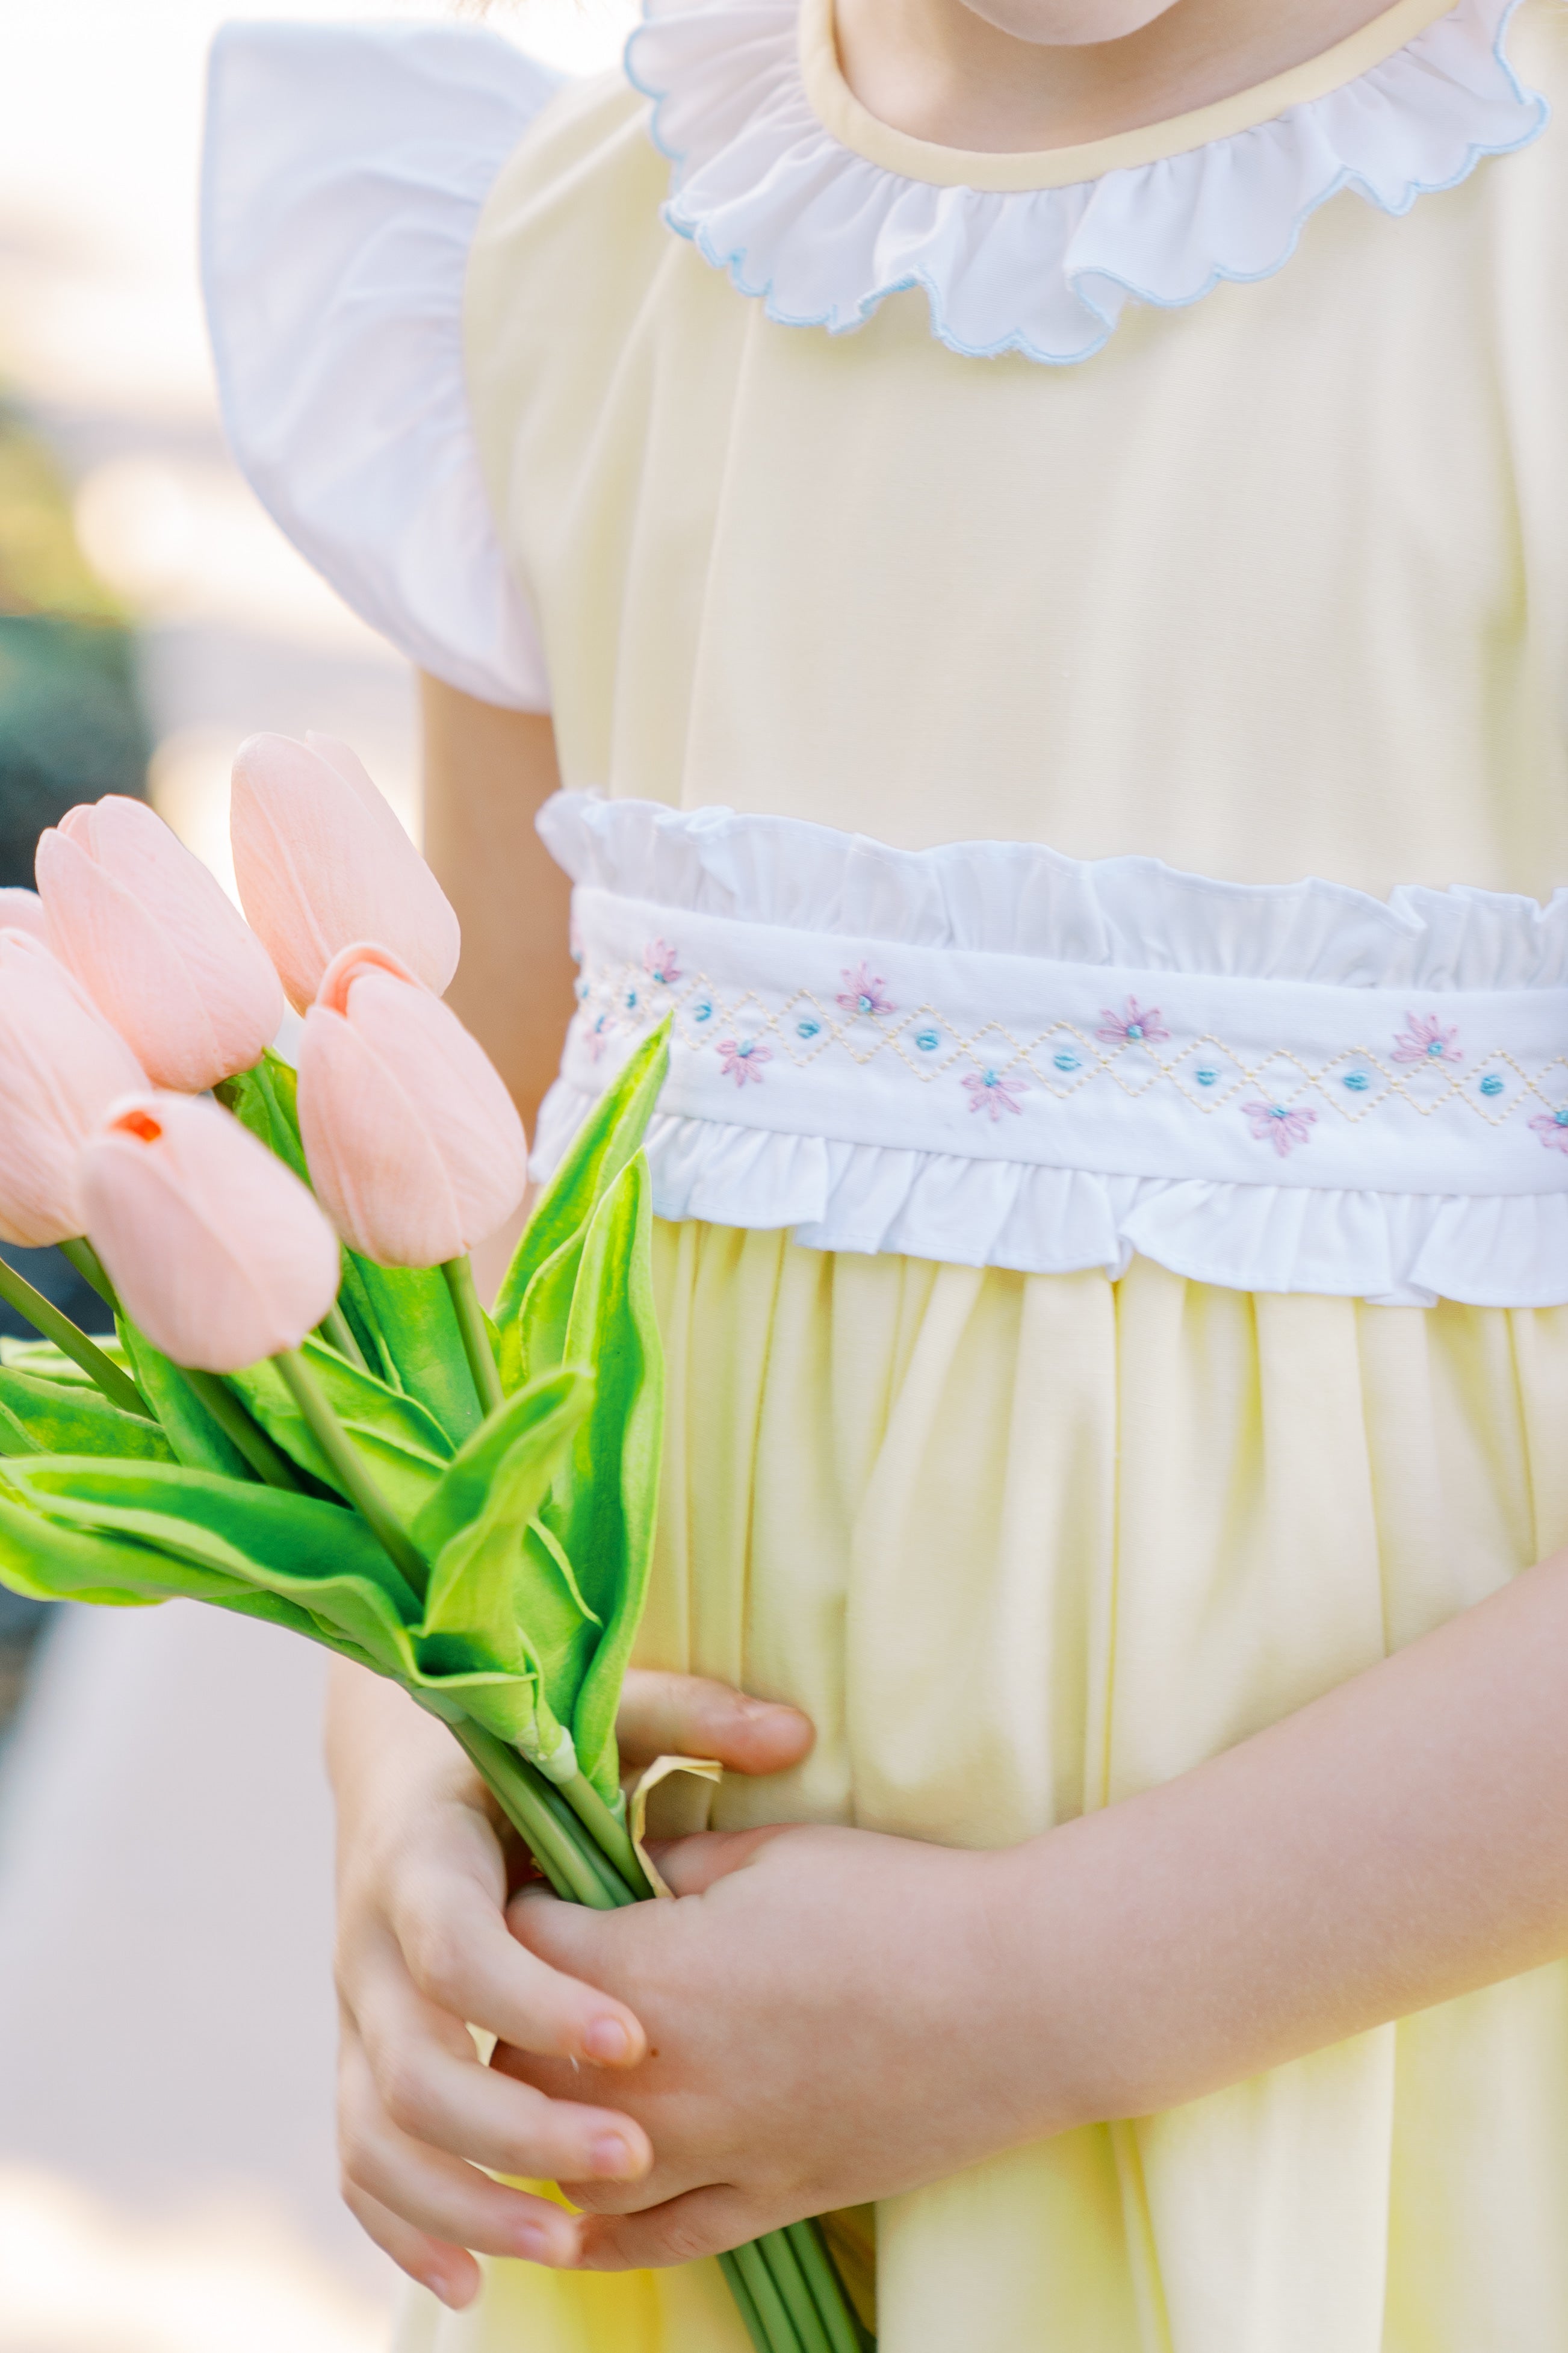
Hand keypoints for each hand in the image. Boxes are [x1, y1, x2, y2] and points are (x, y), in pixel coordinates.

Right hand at [326, 1662, 813, 2308]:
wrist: (404, 1764)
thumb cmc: (519, 1749)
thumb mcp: (594, 1716)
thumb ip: (687, 1719)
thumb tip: (792, 1734)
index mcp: (423, 1856)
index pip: (458, 1945)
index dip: (537, 2000)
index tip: (633, 2038)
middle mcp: (370, 1944)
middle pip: (416, 2066)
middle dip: (518, 2126)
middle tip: (634, 2155)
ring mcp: (356, 2016)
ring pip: (377, 2136)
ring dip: (463, 2202)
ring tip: (564, 2247)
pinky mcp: (360, 2064)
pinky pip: (359, 2165)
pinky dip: (405, 2231)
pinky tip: (476, 2284)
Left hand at [500, 1823, 1025, 2269]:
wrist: (1019, 1995)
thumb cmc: (896, 1903)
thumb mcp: (770, 1851)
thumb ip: (676, 1863)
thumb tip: (623, 1864)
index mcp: (649, 1970)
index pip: (518, 1945)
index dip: (517, 1908)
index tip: (534, 1889)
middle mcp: (660, 2076)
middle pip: (521, 2067)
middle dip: (518, 2021)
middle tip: (546, 1982)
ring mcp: (715, 2151)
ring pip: (573, 2167)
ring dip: (551, 2127)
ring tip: (563, 2086)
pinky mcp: (770, 2199)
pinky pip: (658, 2240)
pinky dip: (608, 2232)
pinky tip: (583, 2215)